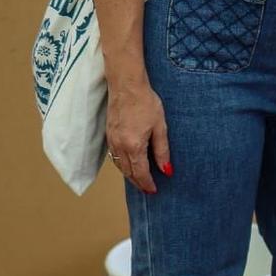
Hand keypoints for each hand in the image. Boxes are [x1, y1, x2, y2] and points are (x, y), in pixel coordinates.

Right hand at [106, 80, 171, 194]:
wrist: (126, 85)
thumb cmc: (145, 102)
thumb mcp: (160, 127)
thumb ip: (162, 150)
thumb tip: (166, 170)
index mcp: (133, 146)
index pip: (140, 173)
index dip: (147, 184)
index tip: (153, 191)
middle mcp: (119, 146)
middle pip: (128, 172)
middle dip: (138, 183)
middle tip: (147, 190)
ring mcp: (112, 140)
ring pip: (119, 166)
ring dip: (129, 175)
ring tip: (139, 180)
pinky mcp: (108, 134)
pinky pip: (114, 156)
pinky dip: (121, 164)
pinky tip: (128, 164)